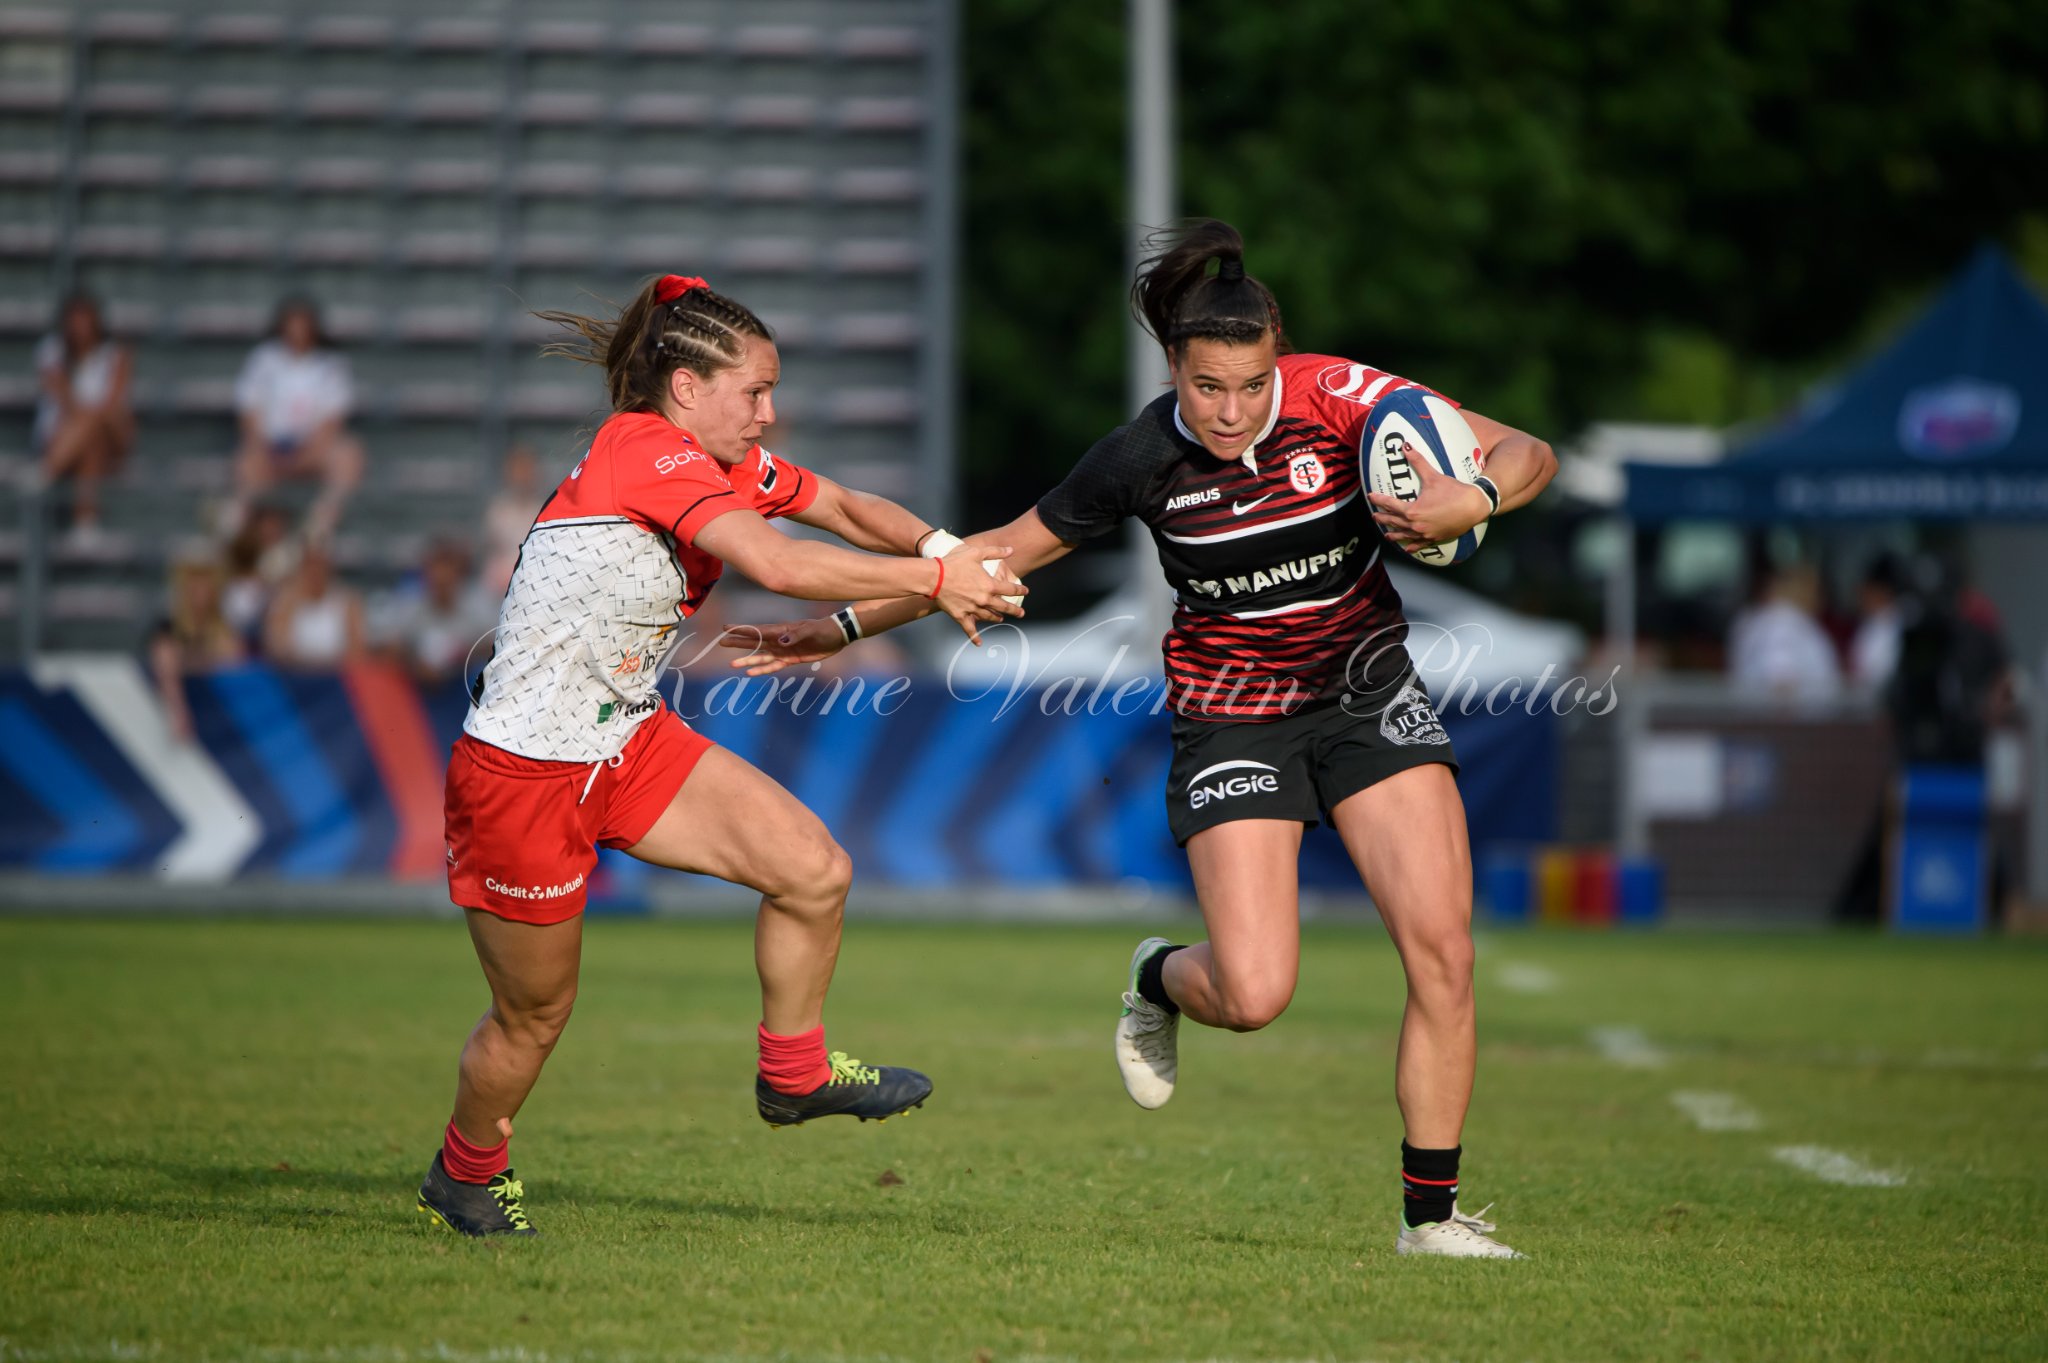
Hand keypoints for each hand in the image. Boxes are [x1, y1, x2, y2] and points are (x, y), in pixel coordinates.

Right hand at [718, 617, 845, 675]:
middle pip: (755, 642)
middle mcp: (779, 640)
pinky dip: (762, 670)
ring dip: (747, 660)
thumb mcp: (811, 630)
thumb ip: (796, 635)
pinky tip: (750, 673)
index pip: (759, 631)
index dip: (742, 630)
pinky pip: (773, 666)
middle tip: (721, 642)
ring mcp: (783, 650)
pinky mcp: (790, 660)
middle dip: (738, 642)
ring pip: (761, 656)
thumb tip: (780, 641)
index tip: (726, 629)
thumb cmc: (823, 629)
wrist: (837, 635)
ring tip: (732, 665)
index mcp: (782, 630)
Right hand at [935, 544, 1026, 644]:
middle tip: (1021, 613)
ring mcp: (972, 609)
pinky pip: (969, 629)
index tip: (1026, 591)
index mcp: (990, 585)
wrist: (934, 577)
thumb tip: (1011, 550)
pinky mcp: (960, 616)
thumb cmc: (954, 563)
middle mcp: (984, 600)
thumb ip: (995, 551)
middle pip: (1003, 607)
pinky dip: (975, 637)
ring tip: (1001, 619)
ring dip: (997, 618)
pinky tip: (979, 643)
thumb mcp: (976, 552)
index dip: (1020, 590)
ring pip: (989, 617)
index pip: (1010, 589)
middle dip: (1014, 610)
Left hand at [1368, 452, 1490, 550]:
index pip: (1390, 504)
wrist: (1474, 506)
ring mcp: (1425, 534)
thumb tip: (1406, 447)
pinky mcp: (1435, 538)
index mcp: (1412, 510)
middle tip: (1375, 516)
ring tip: (1387, 534)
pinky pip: (1420, 544)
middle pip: (1395, 521)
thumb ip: (1418, 462)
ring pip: (1405, 535)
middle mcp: (1416, 525)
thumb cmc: (1454, 491)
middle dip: (1383, 518)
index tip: (1371, 497)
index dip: (1379, 500)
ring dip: (1394, 534)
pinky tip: (1407, 548)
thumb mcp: (1434, 476)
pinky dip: (1412, 546)